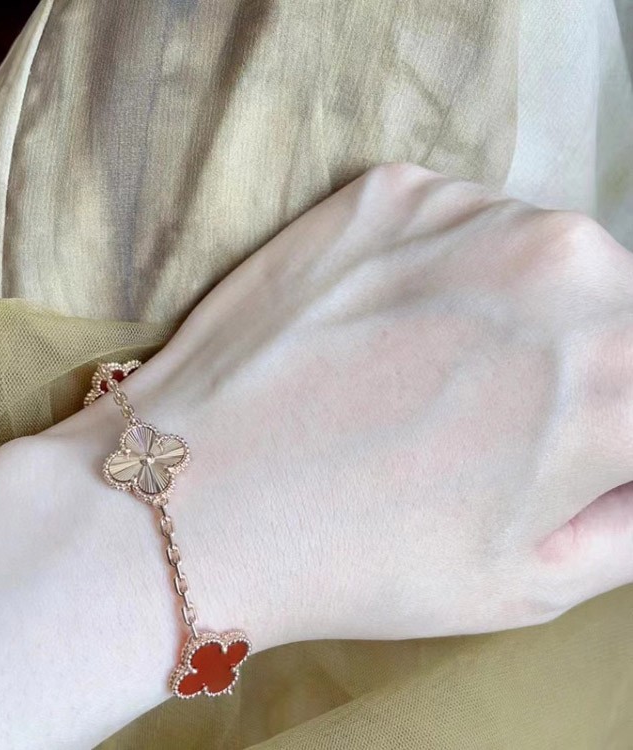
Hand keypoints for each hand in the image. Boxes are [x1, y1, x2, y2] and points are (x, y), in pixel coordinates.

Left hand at [63, 163, 632, 646]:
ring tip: (421, 373)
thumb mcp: (534, 579)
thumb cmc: (360, 556)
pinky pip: (452, 224)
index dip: (608, 426)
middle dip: (575, 359)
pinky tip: (378, 329)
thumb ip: (630, 517)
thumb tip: (631, 465)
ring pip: (535, 256)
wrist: (198, 497)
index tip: (563, 443)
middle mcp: (567, 264)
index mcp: (624, 372)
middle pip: (611, 306)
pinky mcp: (387, 192)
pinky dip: (435, 269)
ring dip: (507, 306)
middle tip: (490, 414)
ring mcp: (469, 212)